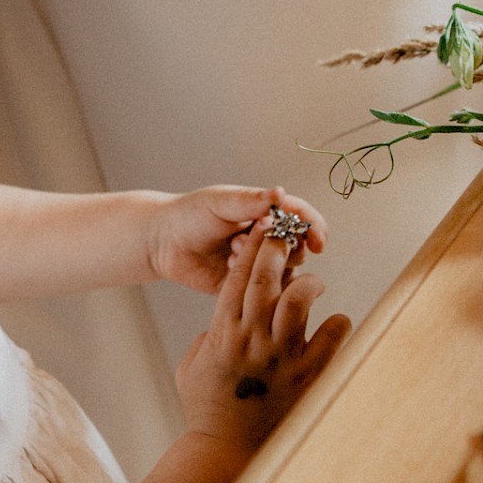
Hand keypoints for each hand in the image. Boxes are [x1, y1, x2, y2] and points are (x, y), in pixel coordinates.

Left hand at [147, 185, 327, 293]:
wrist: (163, 242)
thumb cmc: (190, 214)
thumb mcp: (220, 202)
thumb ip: (251, 200)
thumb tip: (281, 192)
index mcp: (266, 212)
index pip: (303, 218)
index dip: (316, 229)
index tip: (319, 241)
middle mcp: (267, 238)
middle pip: (299, 246)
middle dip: (282, 246)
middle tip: (246, 238)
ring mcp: (258, 262)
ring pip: (285, 270)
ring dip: (264, 262)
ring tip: (232, 251)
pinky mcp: (246, 285)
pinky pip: (265, 290)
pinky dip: (253, 279)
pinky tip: (229, 266)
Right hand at [175, 214, 348, 458]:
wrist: (224, 449)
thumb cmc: (207, 409)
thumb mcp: (193, 365)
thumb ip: (208, 338)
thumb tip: (222, 324)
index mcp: (221, 332)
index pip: (236, 279)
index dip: (250, 250)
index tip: (261, 229)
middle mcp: (250, 339)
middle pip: (265, 281)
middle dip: (276, 250)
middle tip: (289, 234)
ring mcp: (279, 358)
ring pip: (299, 301)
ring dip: (309, 283)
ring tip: (313, 283)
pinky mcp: (305, 378)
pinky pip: (330, 339)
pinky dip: (337, 324)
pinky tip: (336, 324)